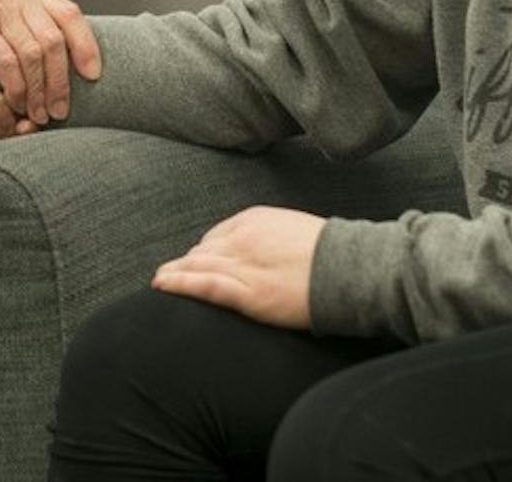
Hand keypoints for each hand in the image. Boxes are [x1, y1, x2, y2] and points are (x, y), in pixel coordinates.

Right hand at [0, 0, 101, 127]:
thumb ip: (27, 19)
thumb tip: (61, 53)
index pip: (71, 16)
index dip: (86, 47)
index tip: (94, 76)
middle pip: (55, 42)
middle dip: (61, 82)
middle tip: (61, 111)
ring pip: (34, 55)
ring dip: (39, 90)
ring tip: (38, 115)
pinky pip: (6, 61)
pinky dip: (15, 87)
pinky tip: (13, 103)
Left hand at [150, 206, 323, 329]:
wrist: (352, 268)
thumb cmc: (332, 253)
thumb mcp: (294, 230)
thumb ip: (271, 238)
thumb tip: (266, 251)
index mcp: (255, 220)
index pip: (216, 236)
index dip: (203, 251)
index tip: (195, 261)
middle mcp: (243, 238)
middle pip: (202, 251)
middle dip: (187, 263)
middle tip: (171, 274)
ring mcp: (244, 264)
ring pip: (196, 266)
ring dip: (174, 272)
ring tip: (159, 281)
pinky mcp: (248, 292)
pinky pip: (204, 285)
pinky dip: (179, 284)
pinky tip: (162, 286)